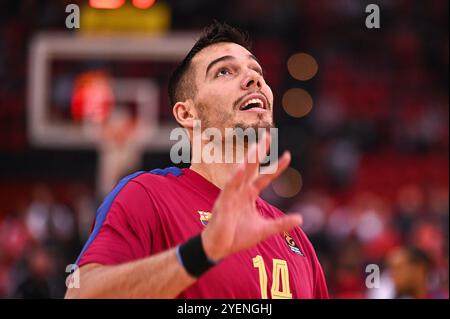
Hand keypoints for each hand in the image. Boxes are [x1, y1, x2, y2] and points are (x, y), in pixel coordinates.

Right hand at [202, 131, 302, 260]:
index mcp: (249, 194)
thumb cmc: (237, 237)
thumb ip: (281, 224)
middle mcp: (241, 190)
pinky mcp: (223, 202)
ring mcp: (231, 194)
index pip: (265, 176)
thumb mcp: (264, 230)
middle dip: (259, 152)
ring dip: (249, 160)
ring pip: (241, 173)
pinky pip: (229, 187)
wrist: (219, 248)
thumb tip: (301, 219)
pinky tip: (242, 168)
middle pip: (251, 167)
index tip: (288, 155)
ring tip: (257, 147)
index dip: (277, 167)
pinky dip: (235, 178)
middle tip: (267, 136)